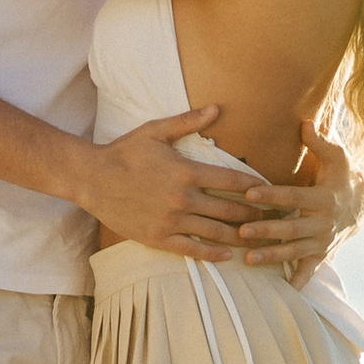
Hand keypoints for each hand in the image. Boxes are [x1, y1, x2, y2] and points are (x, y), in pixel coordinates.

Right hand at [78, 110, 262, 257]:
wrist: (91, 179)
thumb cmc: (124, 152)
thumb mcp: (155, 131)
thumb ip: (188, 121)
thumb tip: (216, 108)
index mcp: (186, 171)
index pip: (232, 180)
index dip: (256, 187)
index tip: (271, 191)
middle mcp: (183, 198)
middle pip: (230, 209)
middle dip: (254, 214)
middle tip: (272, 217)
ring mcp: (171, 221)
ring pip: (216, 232)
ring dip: (241, 236)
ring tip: (258, 238)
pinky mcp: (159, 238)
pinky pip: (192, 250)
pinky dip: (213, 254)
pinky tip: (228, 255)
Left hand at [233, 122, 363, 283]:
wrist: (362, 203)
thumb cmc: (343, 175)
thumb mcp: (336, 156)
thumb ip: (319, 141)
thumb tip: (305, 122)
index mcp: (324, 197)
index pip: (293, 196)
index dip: (272, 195)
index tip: (249, 193)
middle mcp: (324, 223)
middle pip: (292, 228)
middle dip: (267, 231)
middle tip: (241, 232)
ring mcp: (323, 241)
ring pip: (295, 251)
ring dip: (272, 257)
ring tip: (248, 260)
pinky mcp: (323, 254)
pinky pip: (309, 269)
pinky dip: (299, 281)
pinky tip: (283, 291)